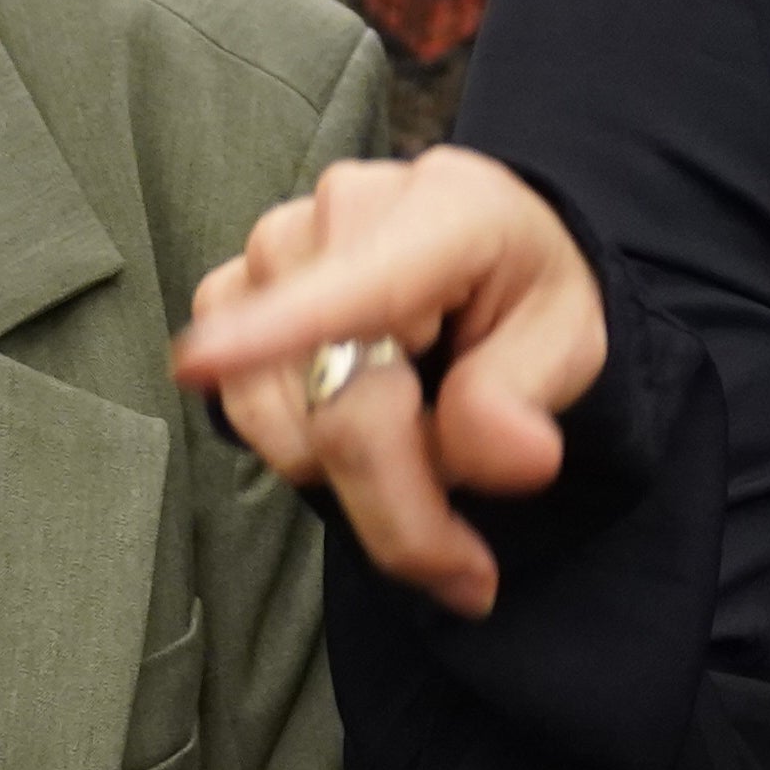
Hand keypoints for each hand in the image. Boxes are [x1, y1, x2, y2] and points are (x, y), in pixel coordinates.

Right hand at [172, 151, 603, 618]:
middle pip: (338, 407)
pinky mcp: (226, 294)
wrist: (485, 249)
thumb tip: (514, 457)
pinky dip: (301, 450)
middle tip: (463, 558)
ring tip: (417, 436)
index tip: (200, 362)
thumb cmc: (522, 290)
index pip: (360, 286)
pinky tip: (356, 417)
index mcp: (444, 211)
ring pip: (283, 426)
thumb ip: (528, 396)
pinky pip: (237, 411)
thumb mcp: (570, 338)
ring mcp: (269, 253)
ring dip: (356, 477)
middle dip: (402, 506)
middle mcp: (336, 215)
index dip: (278, 329)